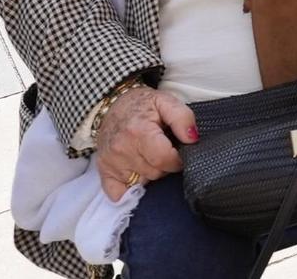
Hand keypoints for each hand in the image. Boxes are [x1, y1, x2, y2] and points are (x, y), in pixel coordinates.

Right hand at [95, 85, 195, 200]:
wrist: (110, 105)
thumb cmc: (141, 105)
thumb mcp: (166, 101)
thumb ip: (183, 118)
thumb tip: (192, 139)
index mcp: (139, 131)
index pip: (164, 159)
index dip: (178, 159)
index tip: (179, 152)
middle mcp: (122, 149)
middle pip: (155, 172)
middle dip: (165, 164)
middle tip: (163, 149)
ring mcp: (111, 162)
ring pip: (142, 182)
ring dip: (150, 172)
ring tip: (149, 154)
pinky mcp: (103, 171)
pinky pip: (119, 194)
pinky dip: (130, 187)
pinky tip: (136, 172)